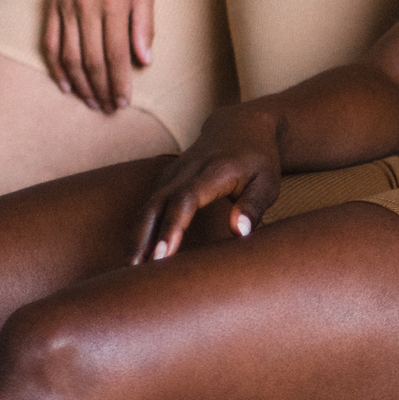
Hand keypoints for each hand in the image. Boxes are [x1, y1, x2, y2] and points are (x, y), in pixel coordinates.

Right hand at [43, 0, 153, 111]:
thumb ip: (144, 23)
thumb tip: (144, 59)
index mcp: (111, 2)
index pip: (113, 53)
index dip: (118, 81)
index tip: (123, 100)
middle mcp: (84, 7)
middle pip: (90, 59)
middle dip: (101, 88)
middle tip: (109, 108)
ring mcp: (64, 6)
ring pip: (68, 55)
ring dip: (80, 83)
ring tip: (90, 101)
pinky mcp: (51, 4)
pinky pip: (50, 42)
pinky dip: (56, 66)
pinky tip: (66, 83)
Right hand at [130, 107, 281, 262]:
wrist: (239, 127)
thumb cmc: (258, 160)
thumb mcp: (267, 181)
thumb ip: (253, 205)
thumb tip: (240, 232)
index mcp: (214, 171)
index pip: (186, 198)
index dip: (172, 225)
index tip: (164, 253)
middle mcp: (186, 170)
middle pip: (157, 204)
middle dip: (144, 238)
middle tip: (137, 272)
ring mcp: (172, 174)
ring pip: (147, 207)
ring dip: (136, 238)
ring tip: (131, 271)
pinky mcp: (165, 180)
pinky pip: (148, 207)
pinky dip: (140, 230)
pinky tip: (137, 256)